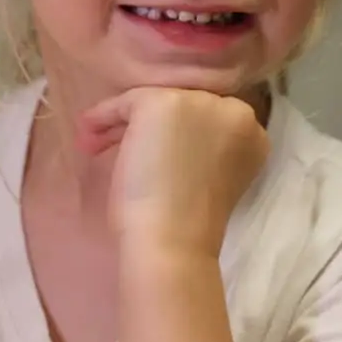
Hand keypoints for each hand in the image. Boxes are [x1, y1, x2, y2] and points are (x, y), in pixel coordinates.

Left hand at [78, 87, 270, 257]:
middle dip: (150, 127)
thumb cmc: (191, 224)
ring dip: (123, 124)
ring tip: (96, 146)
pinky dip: (103, 118)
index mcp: (253, 135)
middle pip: (184, 108)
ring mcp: (200, 103)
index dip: (177, 135)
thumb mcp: (211, 178)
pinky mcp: (164, 102)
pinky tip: (88, 138)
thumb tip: (168, 142)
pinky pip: (125, 103)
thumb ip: (205, 153)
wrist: (174, 239)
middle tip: (118, 148)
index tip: (151, 155)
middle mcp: (235, 110)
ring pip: (154, 103)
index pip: (208, 121)